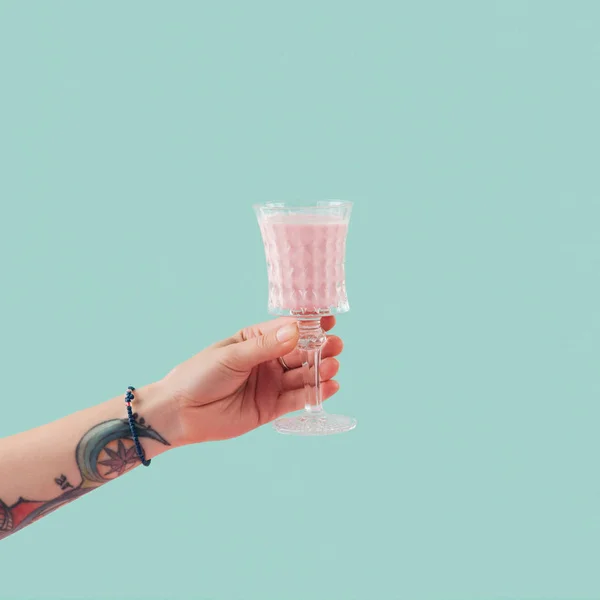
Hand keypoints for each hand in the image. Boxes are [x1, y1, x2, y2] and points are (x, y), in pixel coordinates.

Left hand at [159, 316, 342, 443]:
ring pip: (302, 376)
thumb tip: (296, 331)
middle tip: (336, 346)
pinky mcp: (272, 408)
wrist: (180, 412)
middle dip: (320, 349)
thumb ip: (265, 346)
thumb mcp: (233, 356)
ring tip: (332, 366)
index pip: (288, 329)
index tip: (329, 321)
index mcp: (256, 340)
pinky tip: (329, 387)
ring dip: (320, 371)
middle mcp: (267, 361)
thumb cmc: (200, 375)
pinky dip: (314, 394)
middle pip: (300, 353)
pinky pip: (297, 399)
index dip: (309, 326)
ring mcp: (271, 384)